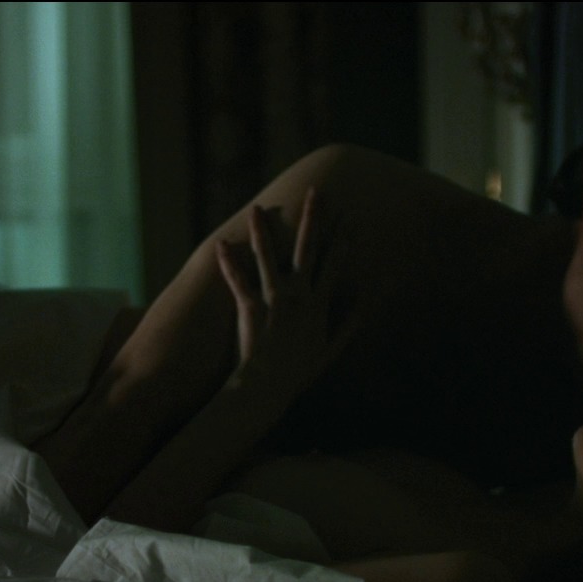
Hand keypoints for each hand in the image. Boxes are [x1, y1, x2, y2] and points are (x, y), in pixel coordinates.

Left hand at [216, 190, 350, 399]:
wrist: (267, 388)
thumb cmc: (297, 373)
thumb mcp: (329, 351)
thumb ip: (346, 327)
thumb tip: (361, 306)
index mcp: (318, 304)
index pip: (334, 264)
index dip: (342, 239)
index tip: (349, 218)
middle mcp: (297, 295)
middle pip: (307, 248)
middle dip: (312, 218)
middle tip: (316, 193)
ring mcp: (272, 299)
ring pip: (267, 256)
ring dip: (262, 230)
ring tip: (257, 209)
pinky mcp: (249, 306)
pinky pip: (236, 279)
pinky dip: (227, 262)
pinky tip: (221, 243)